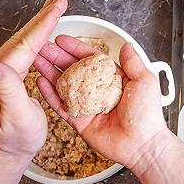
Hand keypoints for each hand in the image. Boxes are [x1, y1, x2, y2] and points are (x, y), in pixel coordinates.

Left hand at [0, 0, 67, 160]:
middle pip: (22, 37)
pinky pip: (25, 52)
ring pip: (23, 41)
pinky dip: (36, 38)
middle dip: (42, 17)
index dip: (43, 25)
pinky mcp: (8, 77)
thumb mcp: (15, 116)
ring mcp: (1, 72)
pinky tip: (43, 34)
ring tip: (53, 11)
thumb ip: (6, 89)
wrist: (8, 150)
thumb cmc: (15, 138)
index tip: (58, 9)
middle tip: (58, 1)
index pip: (25, 44)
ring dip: (39, 24)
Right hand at [34, 35, 168, 166]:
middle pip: (74, 69)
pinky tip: (40, 82)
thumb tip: (126, 45)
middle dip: (57, 57)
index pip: (91, 59)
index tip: (61, 40)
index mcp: (113, 79)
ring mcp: (87, 105)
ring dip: (50, 72)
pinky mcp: (80, 121)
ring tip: (36, 60)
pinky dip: (50, 95)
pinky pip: (61, 106)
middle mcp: (98, 90)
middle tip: (42, 47)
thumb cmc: (147, 114)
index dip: (76, 48)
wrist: (142, 144)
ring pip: (64, 85)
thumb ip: (132, 62)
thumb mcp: (144, 81)